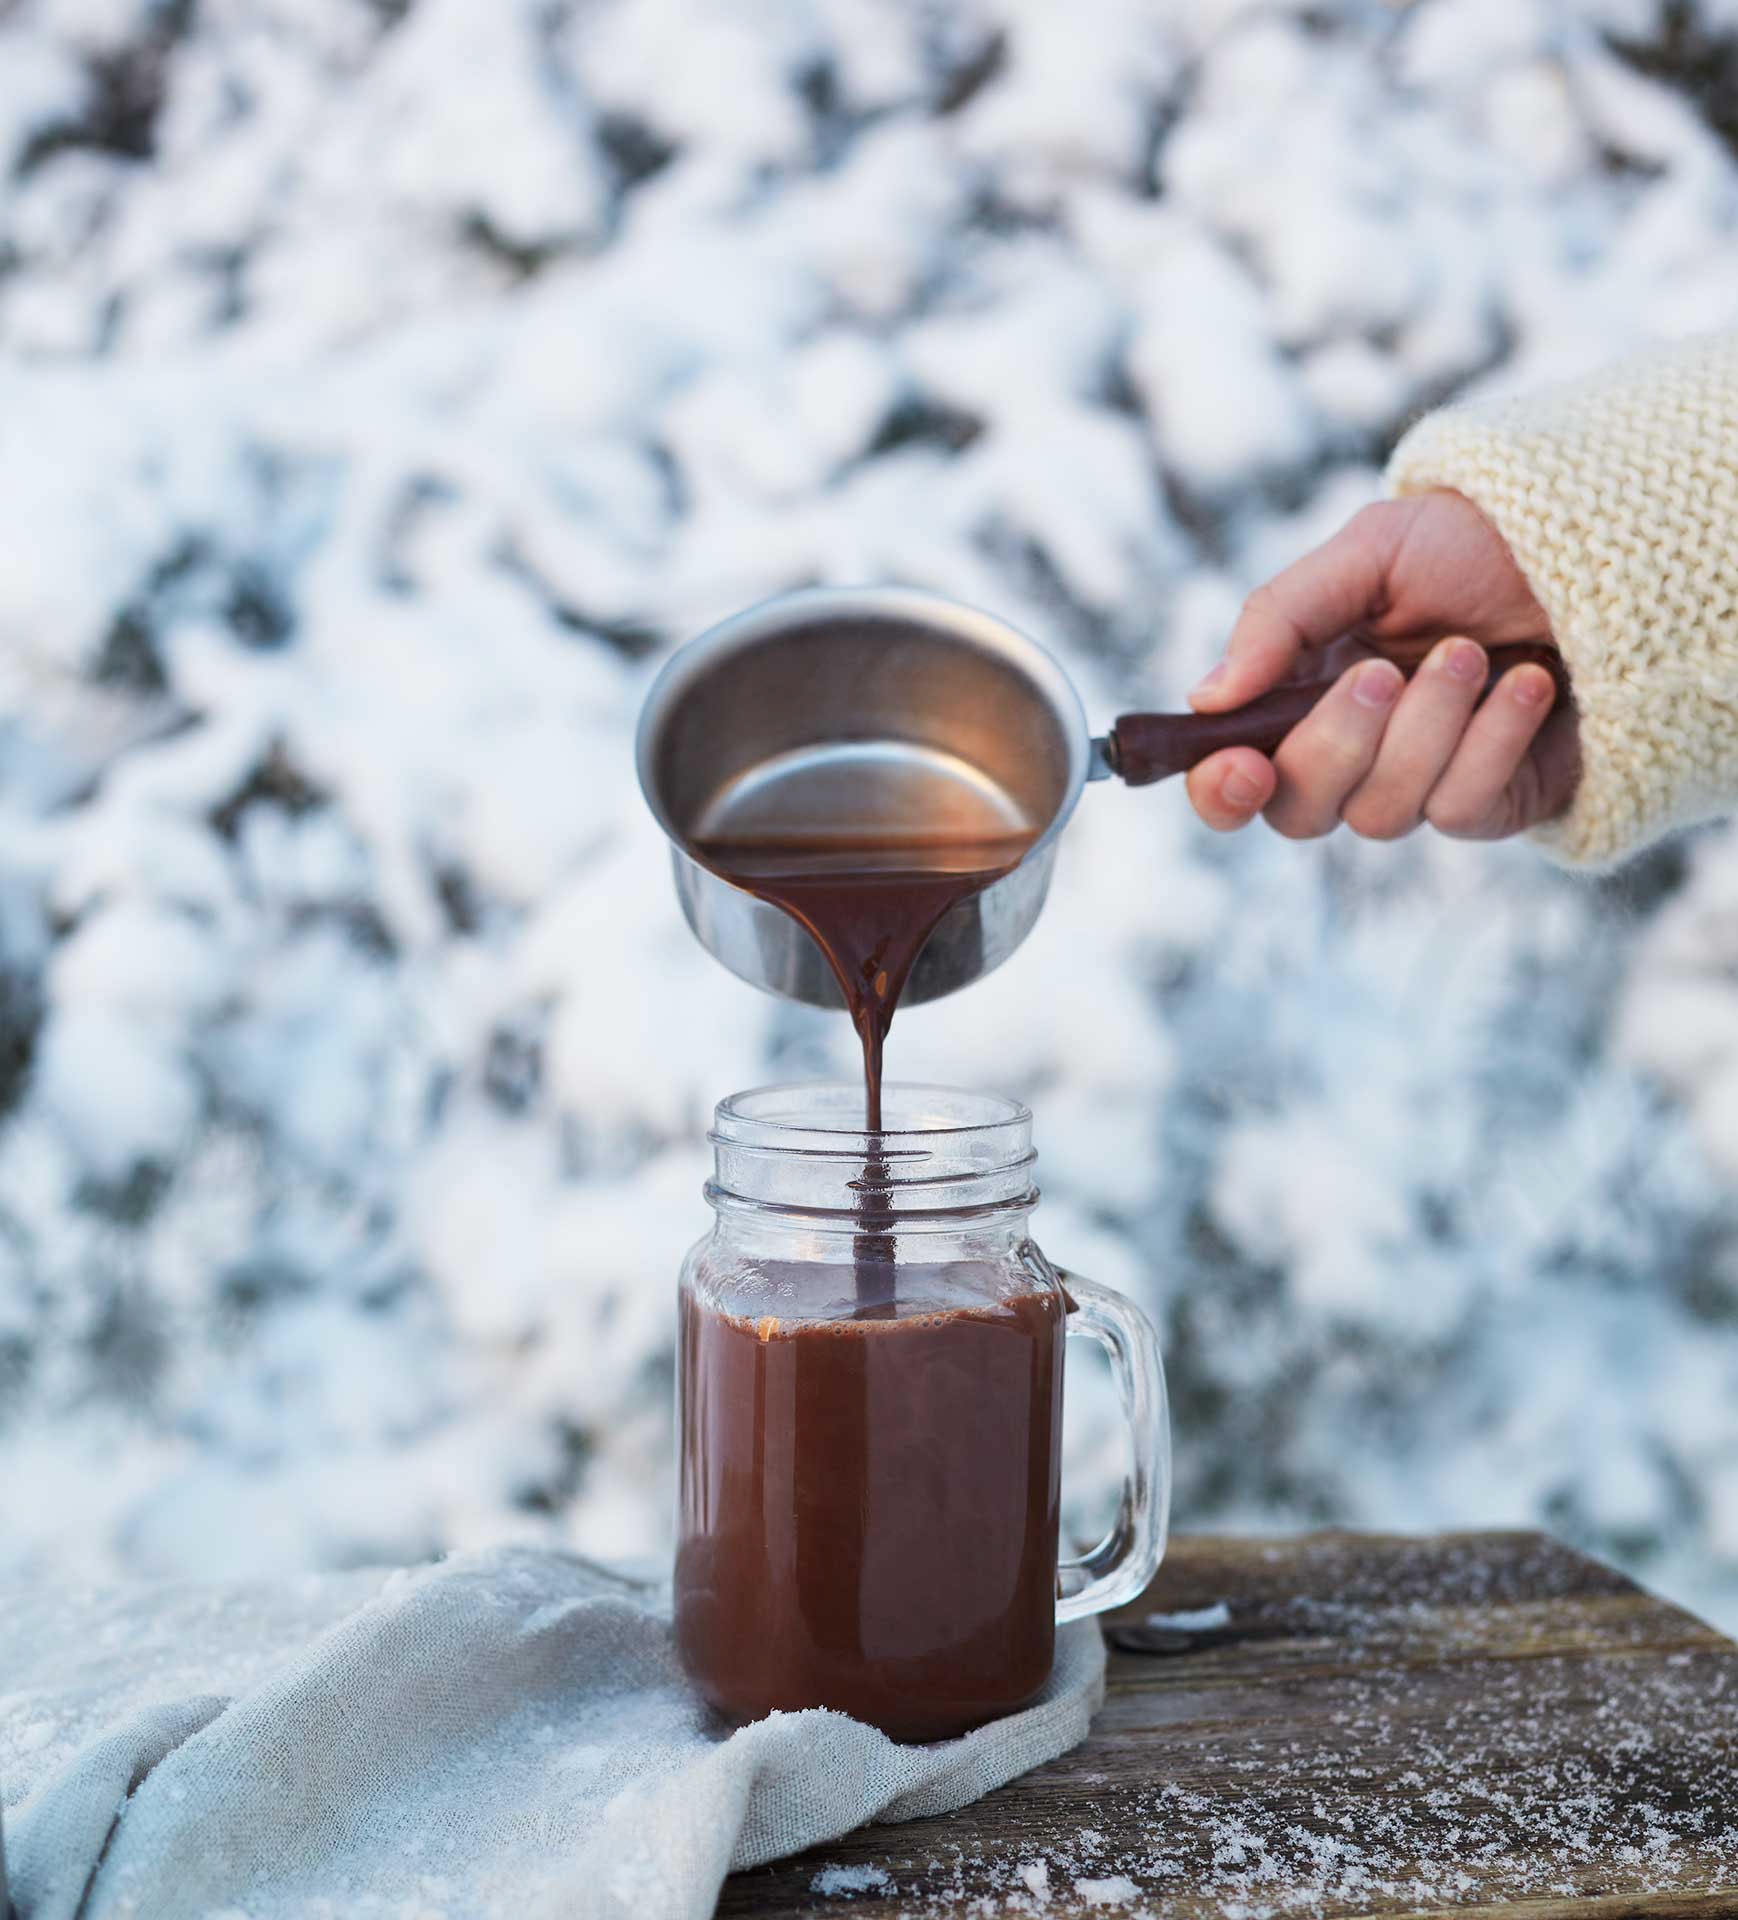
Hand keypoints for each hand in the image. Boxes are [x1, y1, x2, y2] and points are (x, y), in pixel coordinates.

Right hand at [1185, 492, 1579, 841]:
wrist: (1603, 546)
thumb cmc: (1475, 542)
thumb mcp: (1367, 553)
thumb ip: (1278, 619)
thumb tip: (1208, 697)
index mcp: (1298, 696)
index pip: (1234, 778)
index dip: (1221, 790)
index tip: (1242, 765)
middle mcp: (1351, 755)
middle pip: (1299, 812)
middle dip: (1336, 747)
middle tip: (1383, 672)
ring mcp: (1420, 784)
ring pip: (1381, 813)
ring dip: (1427, 730)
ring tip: (1473, 654)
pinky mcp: (1491, 802)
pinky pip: (1460, 809)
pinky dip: (1491, 743)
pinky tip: (1529, 685)